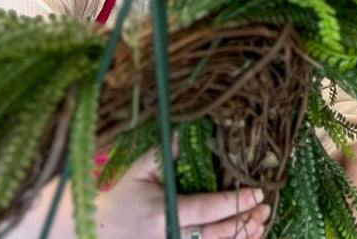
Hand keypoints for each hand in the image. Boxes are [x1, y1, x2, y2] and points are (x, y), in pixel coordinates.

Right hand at [97, 151, 271, 238]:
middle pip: (215, 235)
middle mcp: (169, 237)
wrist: (92, 226)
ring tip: (259, 226)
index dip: (235, 202)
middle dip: (243, 222)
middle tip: (265, 209)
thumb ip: (166, 152)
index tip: (258, 192)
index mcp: (165, 212)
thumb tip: (189, 129)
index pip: (207, 209)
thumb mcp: (140, 168)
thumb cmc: (117, 194)